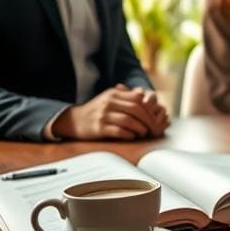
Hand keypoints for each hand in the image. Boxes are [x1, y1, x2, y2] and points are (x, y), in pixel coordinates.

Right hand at [52, 86, 167, 140]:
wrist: (74, 120)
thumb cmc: (96, 109)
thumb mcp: (109, 98)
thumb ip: (125, 95)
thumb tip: (143, 94)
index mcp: (113, 94)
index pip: (137, 98)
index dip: (149, 108)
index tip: (155, 116)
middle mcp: (109, 103)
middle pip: (136, 109)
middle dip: (148, 120)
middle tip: (154, 128)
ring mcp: (103, 116)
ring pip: (128, 121)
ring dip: (140, 128)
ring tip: (143, 132)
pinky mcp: (99, 128)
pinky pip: (118, 131)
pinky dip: (128, 134)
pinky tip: (132, 136)